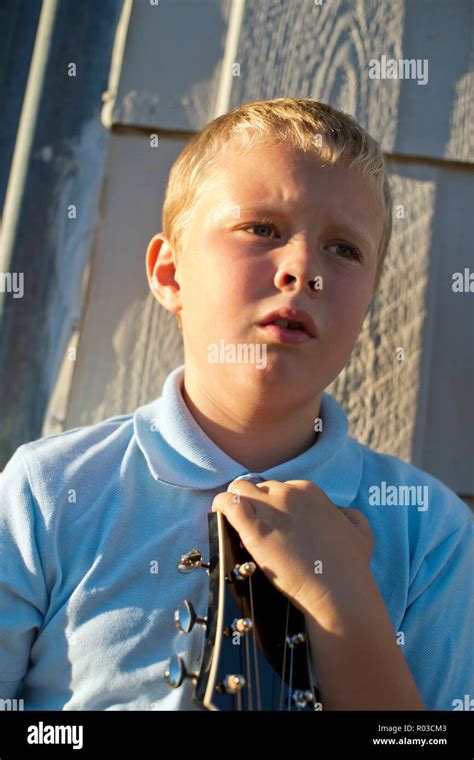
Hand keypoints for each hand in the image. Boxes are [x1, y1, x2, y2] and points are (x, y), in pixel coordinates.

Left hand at [211, 479, 374, 619]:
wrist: (339, 593)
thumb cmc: (351, 566)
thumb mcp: (361, 532)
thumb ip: (350, 516)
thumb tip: (339, 511)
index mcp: (309, 490)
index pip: (280, 487)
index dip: (274, 504)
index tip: (273, 520)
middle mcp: (288, 493)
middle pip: (260, 488)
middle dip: (256, 504)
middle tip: (256, 526)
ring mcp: (270, 509)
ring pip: (239, 489)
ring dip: (236, 501)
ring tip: (232, 519)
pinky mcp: (254, 528)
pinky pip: (227, 503)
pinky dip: (220, 506)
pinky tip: (219, 515)